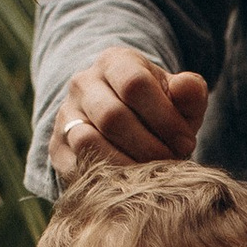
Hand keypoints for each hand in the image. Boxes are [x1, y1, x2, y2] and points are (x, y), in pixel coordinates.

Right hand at [52, 41, 210, 172]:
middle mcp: (83, 83)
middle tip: (171, 163)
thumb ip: (190, 92)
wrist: (124, 125)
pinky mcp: (57, 147)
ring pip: (88, 142)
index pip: (135, 84)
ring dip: (127, 165)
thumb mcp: (180, 99)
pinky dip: (106, 178)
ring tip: (152, 175)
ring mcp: (66, 114)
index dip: (165, 118)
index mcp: (115, 62)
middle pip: (112, 117)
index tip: (186, 142)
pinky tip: (131, 184)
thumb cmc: (159, 111)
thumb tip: (186, 89)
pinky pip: (76, 165)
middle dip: (149, 147)